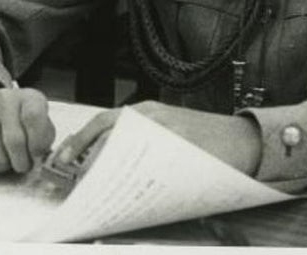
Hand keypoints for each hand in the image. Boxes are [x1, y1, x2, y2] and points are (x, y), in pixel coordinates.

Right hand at [0, 84, 55, 173]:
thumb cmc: (14, 121)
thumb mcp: (36, 122)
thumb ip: (45, 137)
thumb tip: (48, 159)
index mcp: (28, 97)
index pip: (34, 118)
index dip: (37, 144)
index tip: (36, 153)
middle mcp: (3, 99)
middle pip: (15, 143)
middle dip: (20, 163)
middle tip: (20, 163)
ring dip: (1, 166)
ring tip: (2, 156)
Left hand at [55, 101, 261, 177]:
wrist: (246, 141)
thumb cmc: (208, 141)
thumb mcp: (169, 131)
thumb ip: (140, 140)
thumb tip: (104, 166)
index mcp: (146, 112)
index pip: (100, 122)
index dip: (77, 141)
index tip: (59, 159)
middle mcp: (151, 117)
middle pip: (104, 137)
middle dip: (84, 161)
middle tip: (72, 182)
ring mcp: (163, 134)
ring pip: (119, 152)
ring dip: (103, 171)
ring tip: (95, 190)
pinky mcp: (176, 152)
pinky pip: (143, 168)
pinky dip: (129, 180)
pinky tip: (125, 193)